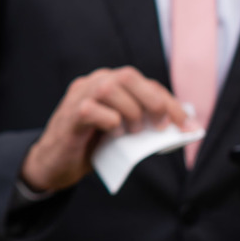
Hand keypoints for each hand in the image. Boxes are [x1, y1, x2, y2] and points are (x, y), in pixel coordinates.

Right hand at [20, 66, 188, 192]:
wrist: (52, 165)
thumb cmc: (89, 146)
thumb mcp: (120, 132)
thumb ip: (140, 122)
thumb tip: (178, 127)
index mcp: (107, 83)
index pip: (143, 83)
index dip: (168, 101)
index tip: (187, 124)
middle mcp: (91, 84)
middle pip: (127, 76)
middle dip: (153, 100)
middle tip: (161, 126)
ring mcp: (78, 97)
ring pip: (110, 88)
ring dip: (130, 111)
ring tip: (132, 132)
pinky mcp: (68, 116)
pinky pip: (91, 110)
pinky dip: (109, 122)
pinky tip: (113, 135)